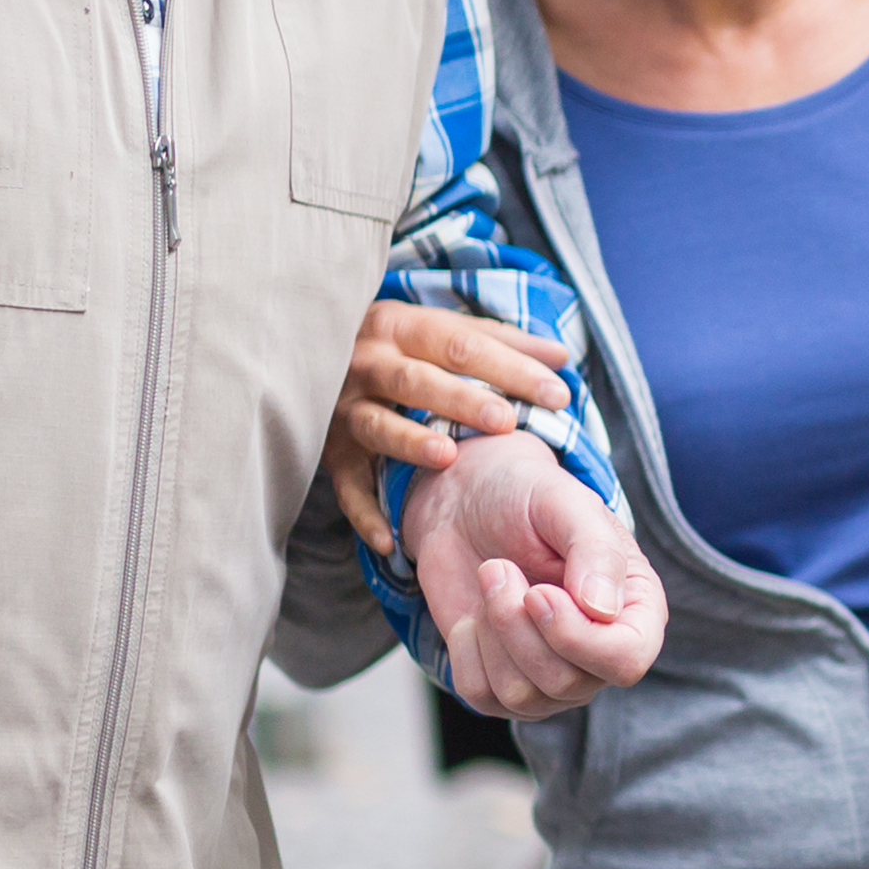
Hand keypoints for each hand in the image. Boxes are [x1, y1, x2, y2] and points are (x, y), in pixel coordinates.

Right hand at [332, 301, 575, 548]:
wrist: (307, 350)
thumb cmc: (400, 345)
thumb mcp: (442, 329)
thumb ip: (501, 342)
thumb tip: (561, 356)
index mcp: (402, 327)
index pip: (462, 345)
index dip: (510, 367)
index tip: (557, 392)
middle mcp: (368, 364)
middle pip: (417, 381)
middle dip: (461, 400)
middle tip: (506, 420)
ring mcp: (344, 409)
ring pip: (376, 426)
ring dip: (410, 442)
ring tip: (447, 457)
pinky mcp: (330, 452)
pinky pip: (346, 487)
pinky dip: (365, 515)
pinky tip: (391, 541)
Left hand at [404, 440, 664, 716]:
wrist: (466, 502)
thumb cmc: (524, 497)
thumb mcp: (564, 504)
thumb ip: (595, 551)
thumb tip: (603, 610)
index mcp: (634, 608)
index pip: (626, 660)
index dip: (576, 637)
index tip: (537, 591)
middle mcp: (600, 651)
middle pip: (567, 682)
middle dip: (518, 626)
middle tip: (499, 567)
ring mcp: (553, 675)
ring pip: (522, 695)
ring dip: (492, 632)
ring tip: (492, 578)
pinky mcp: (504, 684)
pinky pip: (482, 696)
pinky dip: (465, 651)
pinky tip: (475, 614)